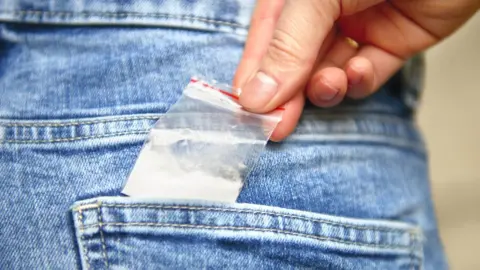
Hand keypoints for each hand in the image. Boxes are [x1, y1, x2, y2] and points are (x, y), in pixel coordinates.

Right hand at [234, 0, 478, 140]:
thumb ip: (289, 44)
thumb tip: (255, 95)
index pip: (266, 36)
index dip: (255, 72)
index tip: (247, 109)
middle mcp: (324, 12)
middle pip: (294, 62)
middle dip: (288, 94)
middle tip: (278, 126)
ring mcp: (356, 28)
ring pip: (327, 73)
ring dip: (325, 87)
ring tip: (329, 85)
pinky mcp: (390, 44)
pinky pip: (365, 75)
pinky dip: (360, 81)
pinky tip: (359, 71)